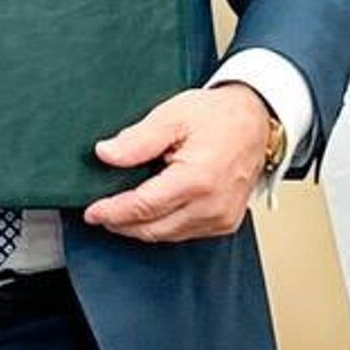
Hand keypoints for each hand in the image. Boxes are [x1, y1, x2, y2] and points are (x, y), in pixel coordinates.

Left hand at [83, 84, 273, 241]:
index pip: (144, 206)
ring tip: (118, 213)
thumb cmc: (218, 116)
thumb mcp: (172, 115)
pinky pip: (186, 233)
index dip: (113, 211)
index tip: (91, 211)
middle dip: (121, 224)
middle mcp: (212, 206)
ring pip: (168, 234)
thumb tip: (105, 154)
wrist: (257, 121)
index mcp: (198, 180)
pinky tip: (148, 213)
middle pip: (154, 228)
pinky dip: (163, 226)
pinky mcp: (226, 222)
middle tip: (98, 214)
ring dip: (141, 227)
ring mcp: (222, 218)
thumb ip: (137, 139)